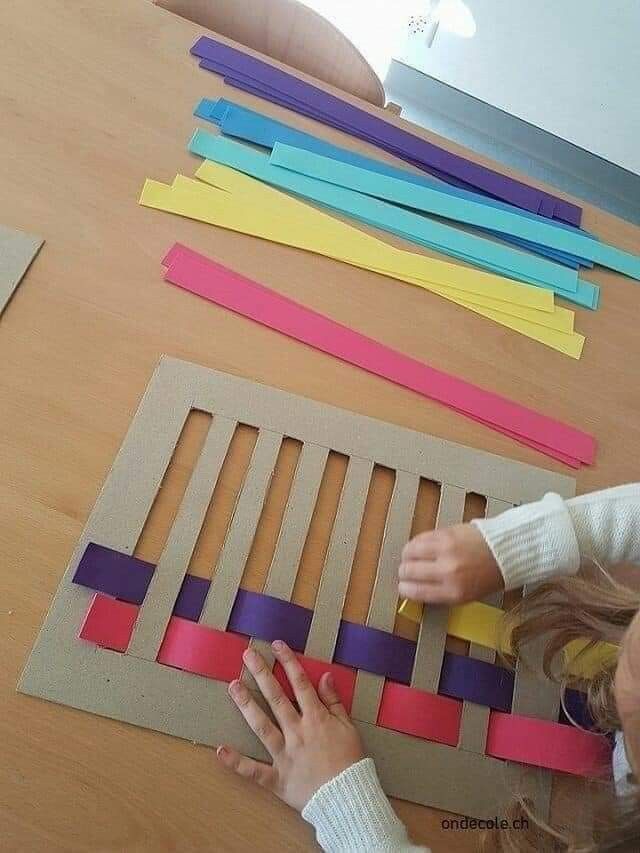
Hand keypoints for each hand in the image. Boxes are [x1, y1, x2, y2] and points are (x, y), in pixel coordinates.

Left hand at [217, 640, 364, 811]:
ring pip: (262, 726)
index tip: (276, 645)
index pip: (300, 684)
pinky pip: (254, 771)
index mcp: (316, 719)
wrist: (349, 799)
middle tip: (247, 655)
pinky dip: (237, 762)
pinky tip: (221, 750)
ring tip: (233, 686)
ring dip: (246, 705)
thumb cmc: (352, 762)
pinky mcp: (277, 779)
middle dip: (262, 674)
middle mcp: (297, 732)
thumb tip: (324, 676)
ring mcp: (285, 755)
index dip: (288, 662)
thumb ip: (335, 702)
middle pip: (276, 698)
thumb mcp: (349, 728)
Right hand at [398, 523, 502, 603]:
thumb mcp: (466, 594)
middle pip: (408, 571)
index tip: (404, 587)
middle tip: (406, 571)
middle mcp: (446, 572)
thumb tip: (418, 588)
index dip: (404, 589)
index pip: (415, 591)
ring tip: (410, 557)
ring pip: (409, 552)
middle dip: (403, 572)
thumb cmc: (490, 575)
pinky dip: (416, 543)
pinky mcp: (445, 533)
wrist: (507, 551)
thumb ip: (441, 592)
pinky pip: (420, 538)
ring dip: (406, 556)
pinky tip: (419, 546)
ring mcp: (445, 550)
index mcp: (453, 592)